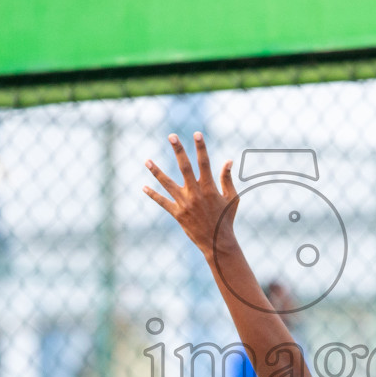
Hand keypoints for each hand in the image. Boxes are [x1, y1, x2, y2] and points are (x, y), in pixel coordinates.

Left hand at [143, 132, 238, 258]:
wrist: (217, 243)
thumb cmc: (226, 219)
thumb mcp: (232, 198)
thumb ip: (227, 179)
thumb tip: (228, 161)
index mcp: (210, 187)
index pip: (205, 163)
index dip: (201, 147)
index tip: (197, 133)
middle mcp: (196, 193)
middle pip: (185, 167)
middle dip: (178, 150)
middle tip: (171, 136)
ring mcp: (185, 203)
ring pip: (167, 183)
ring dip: (156, 171)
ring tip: (146, 160)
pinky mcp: (177, 214)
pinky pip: (162, 202)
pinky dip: (153, 195)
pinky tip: (143, 187)